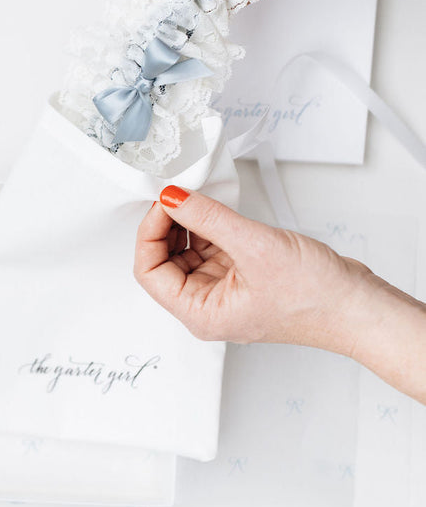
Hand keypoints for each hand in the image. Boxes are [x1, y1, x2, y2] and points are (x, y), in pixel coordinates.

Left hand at [134, 185, 425, 403]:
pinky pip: (211, 247)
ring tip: (197, 196)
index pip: (149, 272)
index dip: (149, 234)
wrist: (357, 304)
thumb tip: (173, 198)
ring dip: (189, 222)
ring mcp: (223, 290)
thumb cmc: (315, 297)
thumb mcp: (254, 246)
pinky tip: (215, 208)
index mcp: (200, 313)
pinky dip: (209, 225)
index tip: (163, 203)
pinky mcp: (240, 275)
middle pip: (164, 260)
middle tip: (177, 194)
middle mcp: (207, 305)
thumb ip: (207, 218)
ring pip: (187, 251)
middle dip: (166, 225)